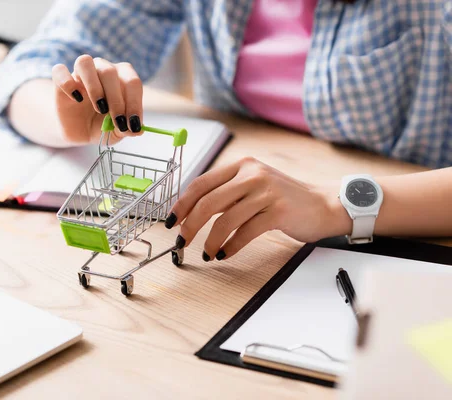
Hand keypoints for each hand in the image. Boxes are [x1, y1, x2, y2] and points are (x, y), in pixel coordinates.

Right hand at [51, 55, 143, 143]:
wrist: (79, 131)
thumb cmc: (103, 126)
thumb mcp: (117, 132)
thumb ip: (127, 128)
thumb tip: (138, 130)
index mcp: (121, 77)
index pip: (131, 81)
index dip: (135, 102)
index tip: (133, 124)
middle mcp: (102, 69)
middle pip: (109, 71)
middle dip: (116, 99)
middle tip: (118, 121)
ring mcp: (80, 73)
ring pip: (85, 62)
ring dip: (94, 86)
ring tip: (100, 107)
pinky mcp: (60, 81)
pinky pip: (59, 70)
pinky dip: (67, 83)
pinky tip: (76, 99)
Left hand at [164, 158, 349, 260]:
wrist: (323, 204)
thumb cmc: (282, 199)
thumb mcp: (252, 186)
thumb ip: (227, 193)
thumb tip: (191, 212)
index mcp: (241, 166)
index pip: (201, 184)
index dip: (182, 204)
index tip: (171, 221)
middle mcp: (252, 174)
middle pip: (208, 202)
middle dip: (190, 225)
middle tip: (182, 242)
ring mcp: (266, 192)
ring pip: (225, 220)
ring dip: (210, 240)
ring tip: (207, 253)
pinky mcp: (278, 212)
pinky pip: (245, 232)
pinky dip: (231, 247)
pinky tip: (225, 254)